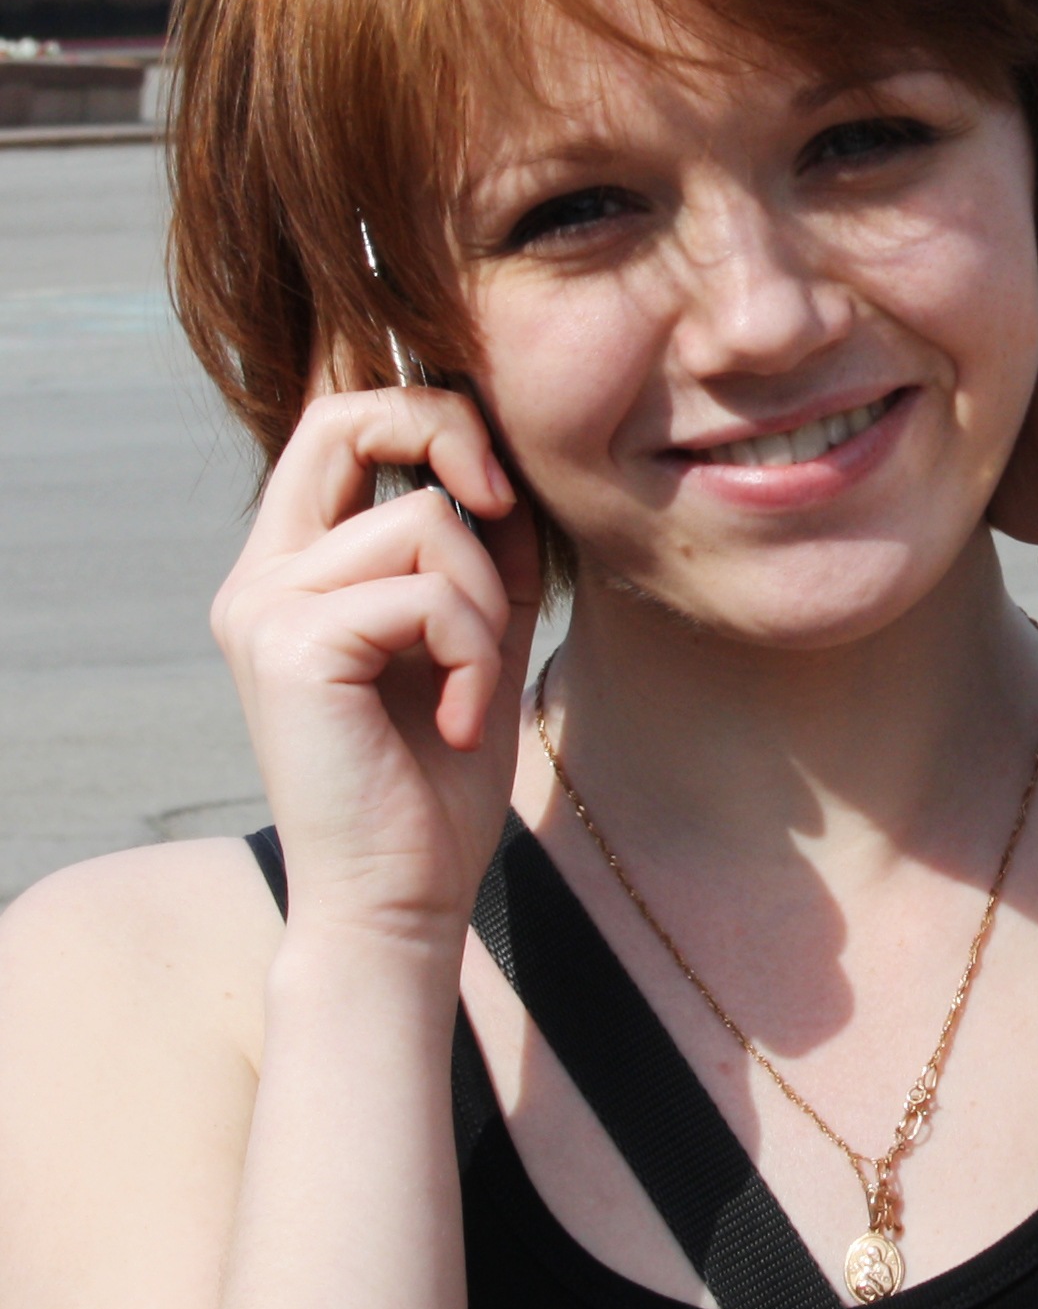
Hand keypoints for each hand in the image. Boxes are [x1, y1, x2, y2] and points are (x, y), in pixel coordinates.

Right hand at [211, 390, 538, 950]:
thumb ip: (483, 546)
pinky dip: (473, 654)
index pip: (334, 423)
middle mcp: (260, 577)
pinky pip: (425, 594)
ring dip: (484, 605)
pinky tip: (458, 719)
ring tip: (470, 689)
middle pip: (346, 420)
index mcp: (293, 567)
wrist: (398, 899)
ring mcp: (264, 607)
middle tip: (501, 505)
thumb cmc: (435, 778)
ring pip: (423, 521)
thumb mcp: (476, 635)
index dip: (420, 410)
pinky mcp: (290, 646)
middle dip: (447, 435)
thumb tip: (507, 456)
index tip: (494, 477)